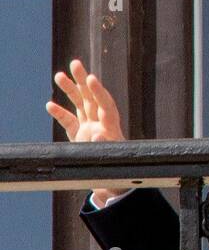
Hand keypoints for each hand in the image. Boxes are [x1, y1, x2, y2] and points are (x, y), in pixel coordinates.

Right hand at [46, 57, 127, 206]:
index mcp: (112, 130)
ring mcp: (90, 129)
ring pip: (79, 105)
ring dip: (70, 90)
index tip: (92, 79)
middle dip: (83, 81)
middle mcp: (101, 125)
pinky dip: (60, 113)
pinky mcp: (79, 137)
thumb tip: (97, 134)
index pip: (106, 106)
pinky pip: (69, 122)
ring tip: (59, 76)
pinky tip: (50, 104)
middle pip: (92, 98)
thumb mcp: (113, 164)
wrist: (113, 186)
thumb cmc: (118, 176)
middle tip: (75, 63)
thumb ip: (104, 149)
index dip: (99, 92)